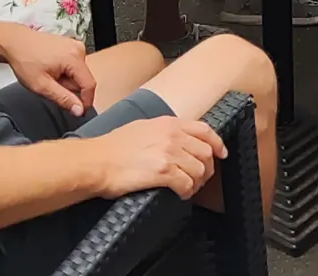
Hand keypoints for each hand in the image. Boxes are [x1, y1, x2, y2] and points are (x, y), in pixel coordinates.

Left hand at [5, 29, 95, 115]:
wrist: (15, 42)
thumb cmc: (24, 59)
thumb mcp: (41, 85)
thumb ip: (63, 99)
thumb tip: (79, 109)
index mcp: (74, 57)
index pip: (89, 85)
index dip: (85, 101)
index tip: (77, 110)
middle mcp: (78, 49)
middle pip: (83, 79)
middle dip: (69, 87)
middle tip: (50, 84)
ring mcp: (75, 46)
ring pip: (78, 74)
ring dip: (66, 79)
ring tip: (48, 74)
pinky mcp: (71, 46)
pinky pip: (74, 66)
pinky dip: (64, 71)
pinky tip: (50, 68)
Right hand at [89, 117, 227, 199]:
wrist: (96, 161)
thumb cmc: (112, 148)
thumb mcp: (142, 128)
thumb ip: (163, 131)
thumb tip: (177, 140)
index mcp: (168, 123)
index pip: (204, 130)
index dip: (217, 143)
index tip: (222, 153)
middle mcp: (171, 136)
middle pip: (206, 153)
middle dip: (207, 169)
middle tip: (199, 179)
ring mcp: (168, 153)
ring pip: (199, 170)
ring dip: (196, 183)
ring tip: (187, 188)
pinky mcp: (163, 172)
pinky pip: (187, 184)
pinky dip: (186, 192)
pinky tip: (179, 194)